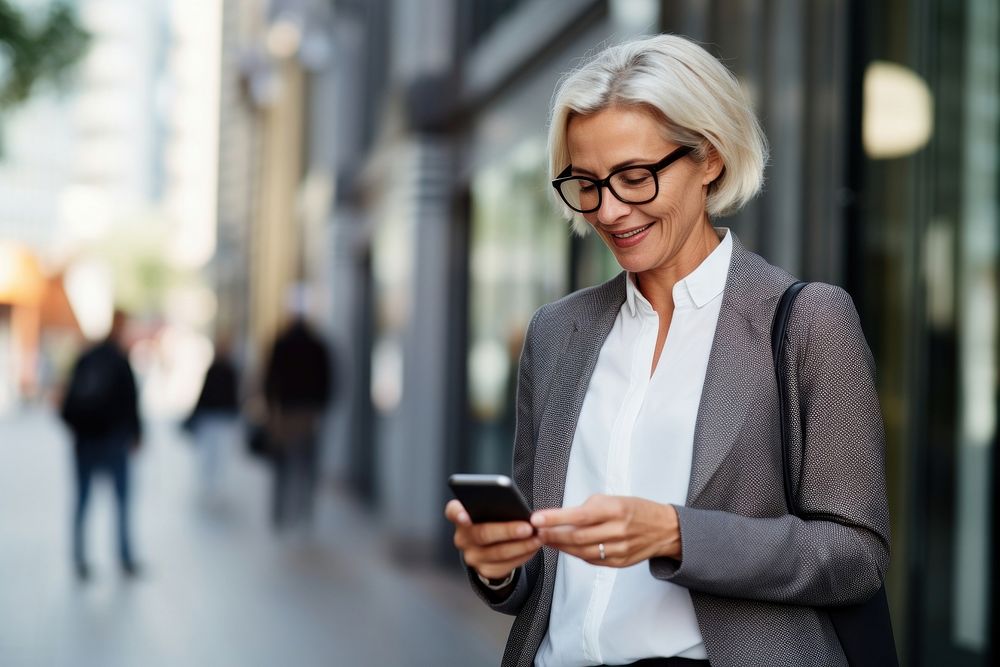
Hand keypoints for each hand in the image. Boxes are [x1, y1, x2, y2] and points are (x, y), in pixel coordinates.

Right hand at [445, 499, 540, 580]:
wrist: (492, 546)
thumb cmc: (494, 519)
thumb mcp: (492, 509)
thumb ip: (497, 505)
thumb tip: (517, 508)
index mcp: (461, 515)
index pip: (453, 511)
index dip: (458, 513)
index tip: (465, 515)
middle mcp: (462, 538)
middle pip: (483, 533)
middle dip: (508, 530)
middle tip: (528, 527)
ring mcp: (471, 556)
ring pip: (498, 552)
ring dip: (522, 545)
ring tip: (537, 537)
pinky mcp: (484, 570)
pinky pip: (506, 566)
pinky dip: (523, 556)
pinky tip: (533, 548)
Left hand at [531, 494, 680, 566]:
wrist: (665, 529)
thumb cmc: (637, 510)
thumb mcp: (614, 499)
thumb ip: (589, 508)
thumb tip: (562, 517)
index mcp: (615, 510)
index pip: (579, 516)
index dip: (555, 519)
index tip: (536, 519)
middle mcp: (617, 531)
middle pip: (576, 537)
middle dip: (552, 535)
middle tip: (536, 532)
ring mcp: (619, 550)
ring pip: (581, 551)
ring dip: (560, 546)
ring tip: (546, 539)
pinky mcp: (619, 563)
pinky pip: (591, 559)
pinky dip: (576, 553)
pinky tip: (566, 547)